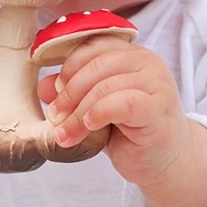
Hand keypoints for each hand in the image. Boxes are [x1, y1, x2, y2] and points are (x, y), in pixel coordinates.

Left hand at [38, 35, 190, 186]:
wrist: (164, 161)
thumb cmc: (128, 130)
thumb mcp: (92, 107)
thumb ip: (71, 93)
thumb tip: (42, 86)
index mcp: (130, 53)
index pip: (94, 45)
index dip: (70, 65)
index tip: (55, 89)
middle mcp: (146, 61)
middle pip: (97, 64)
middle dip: (69, 92)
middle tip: (55, 116)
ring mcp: (156, 83)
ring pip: (105, 86)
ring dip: (77, 112)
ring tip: (66, 133)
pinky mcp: (158, 108)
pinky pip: (122, 103)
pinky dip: (98, 113)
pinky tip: (90, 127)